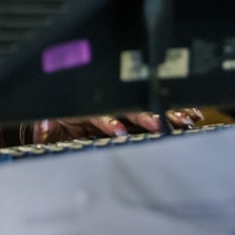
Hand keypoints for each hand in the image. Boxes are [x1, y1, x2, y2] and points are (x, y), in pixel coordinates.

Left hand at [30, 108, 203, 143]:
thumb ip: (46, 125)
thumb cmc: (55, 119)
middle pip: (131, 107)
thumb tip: (43, 127)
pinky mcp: (131, 116)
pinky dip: (172, 111)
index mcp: (86, 105)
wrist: (59, 116)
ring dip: (167, 111)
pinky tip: (191, 113)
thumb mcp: (47, 122)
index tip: (120, 132)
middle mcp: (107, 103)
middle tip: (169, 122)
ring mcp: (121, 108)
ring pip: (147, 107)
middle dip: (150, 114)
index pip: (101, 113)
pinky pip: (154, 111)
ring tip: (187, 117)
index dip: (110, 122)